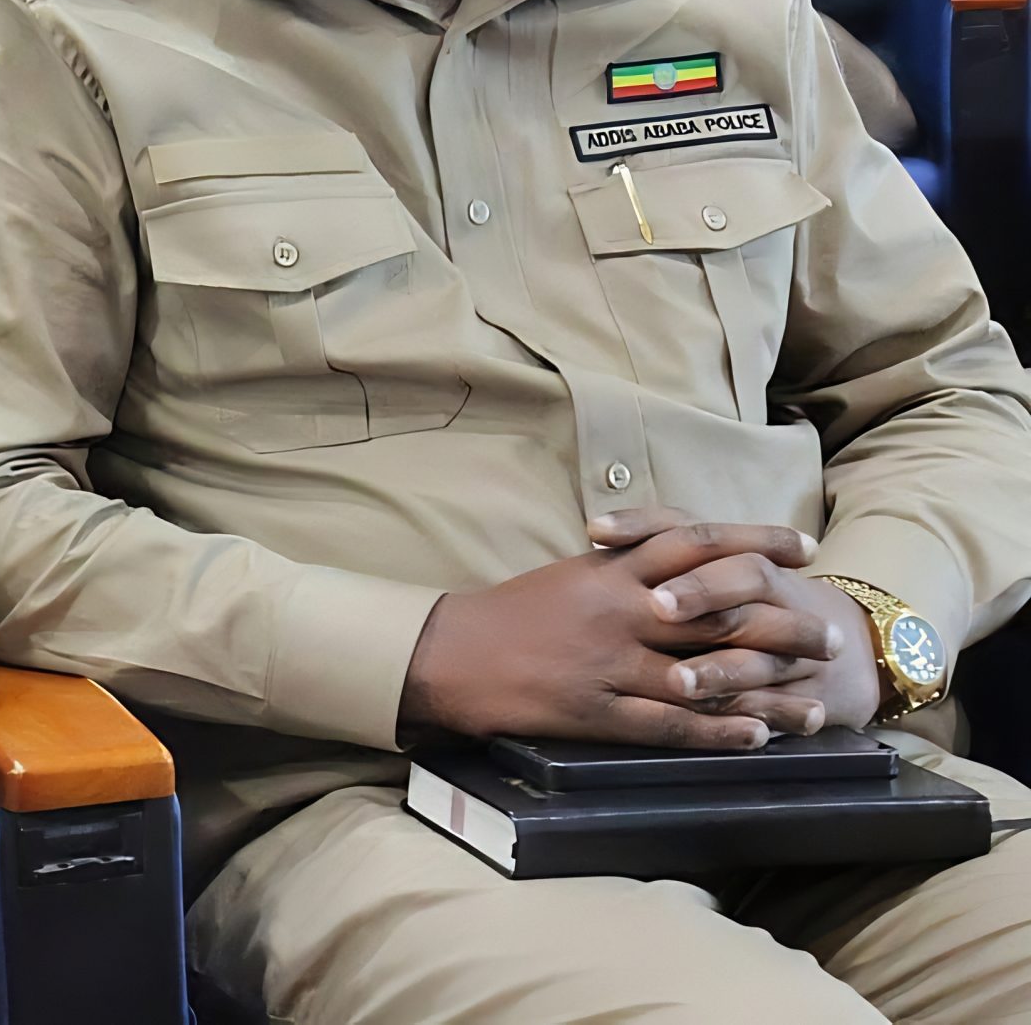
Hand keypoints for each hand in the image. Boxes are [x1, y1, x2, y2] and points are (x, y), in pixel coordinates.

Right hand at [403, 516, 836, 748]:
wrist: (451, 654)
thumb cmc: (509, 612)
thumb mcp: (569, 575)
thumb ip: (622, 566)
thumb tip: (671, 557)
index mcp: (611, 571)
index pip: (695, 543)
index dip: (754, 541)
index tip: (801, 547)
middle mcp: (620, 612)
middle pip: (718, 611)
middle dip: (781, 623)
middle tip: (827, 635)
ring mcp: (611, 664)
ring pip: (706, 675)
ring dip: (766, 689)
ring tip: (814, 702)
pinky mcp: (597, 711)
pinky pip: (669, 724)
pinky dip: (717, 730)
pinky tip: (755, 736)